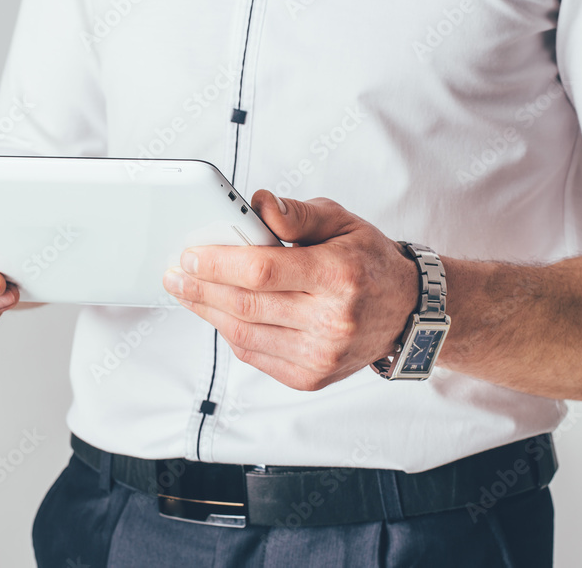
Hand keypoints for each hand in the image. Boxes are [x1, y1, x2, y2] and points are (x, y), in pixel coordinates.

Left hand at [162, 190, 417, 390]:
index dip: (218, 264)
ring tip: (187, 292)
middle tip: (175, 274)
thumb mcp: (343, 222)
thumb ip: (298, 213)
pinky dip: (231, 333)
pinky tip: (220, 313)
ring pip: (244, 335)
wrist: (406, 313)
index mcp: (340, 275)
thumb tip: (257, 205)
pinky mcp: (312, 377)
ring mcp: (321, 355)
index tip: (189, 255)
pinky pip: (255, 356)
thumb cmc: (369, 263)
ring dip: (208, 312)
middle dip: (200, 289)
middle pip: (246, 305)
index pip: (263, 271)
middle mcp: (332, 320)